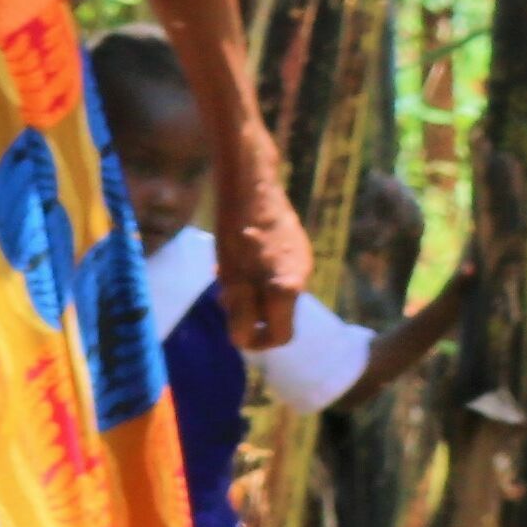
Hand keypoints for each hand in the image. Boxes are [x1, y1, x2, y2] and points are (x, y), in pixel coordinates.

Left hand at [214, 133, 314, 355]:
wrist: (251, 184)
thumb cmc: (235, 230)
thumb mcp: (230, 275)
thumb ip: (239, 310)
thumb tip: (242, 342)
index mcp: (288, 287)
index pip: (282, 335)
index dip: (258, 342)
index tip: (235, 333)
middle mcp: (302, 276)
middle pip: (278, 314)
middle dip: (251, 315)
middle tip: (223, 298)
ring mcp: (303, 260)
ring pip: (277, 294)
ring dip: (253, 295)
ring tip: (226, 275)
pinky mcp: (298, 247)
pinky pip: (279, 274)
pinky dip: (260, 277)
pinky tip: (239, 260)